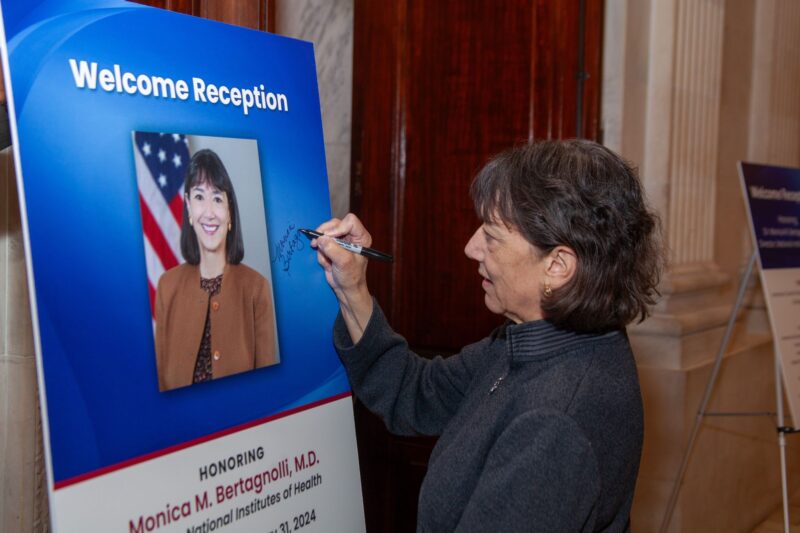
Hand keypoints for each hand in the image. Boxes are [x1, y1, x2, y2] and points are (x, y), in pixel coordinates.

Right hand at [311, 213, 373, 341]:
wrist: (346, 289)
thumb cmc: (351, 277)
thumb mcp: (344, 262)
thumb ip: (333, 249)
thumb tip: (320, 239)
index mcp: (361, 237)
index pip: (349, 221)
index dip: (337, 228)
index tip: (329, 238)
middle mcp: (352, 236)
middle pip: (334, 224)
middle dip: (325, 235)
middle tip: (316, 244)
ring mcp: (341, 241)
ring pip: (325, 234)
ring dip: (322, 247)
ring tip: (327, 261)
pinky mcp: (332, 247)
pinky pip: (321, 243)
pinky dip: (321, 253)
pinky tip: (327, 263)